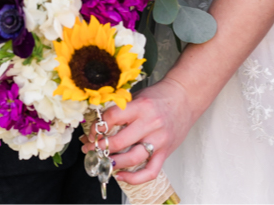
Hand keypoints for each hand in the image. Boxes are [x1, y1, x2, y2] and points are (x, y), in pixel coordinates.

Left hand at [78, 79, 195, 185]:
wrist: (184, 98)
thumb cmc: (158, 96)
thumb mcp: (136, 97)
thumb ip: (119, 110)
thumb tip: (96, 126)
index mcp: (141, 107)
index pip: (112, 118)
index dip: (97, 127)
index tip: (90, 132)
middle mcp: (150, 124)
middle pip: (119, 141)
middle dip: (100, 147)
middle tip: (89, 148)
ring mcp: (160, 140)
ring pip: (133, 158)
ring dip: (113, 162)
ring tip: (101, 160)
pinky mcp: (166, 152)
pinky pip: (150, 171)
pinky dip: (134, 178)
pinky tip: (121, 175)